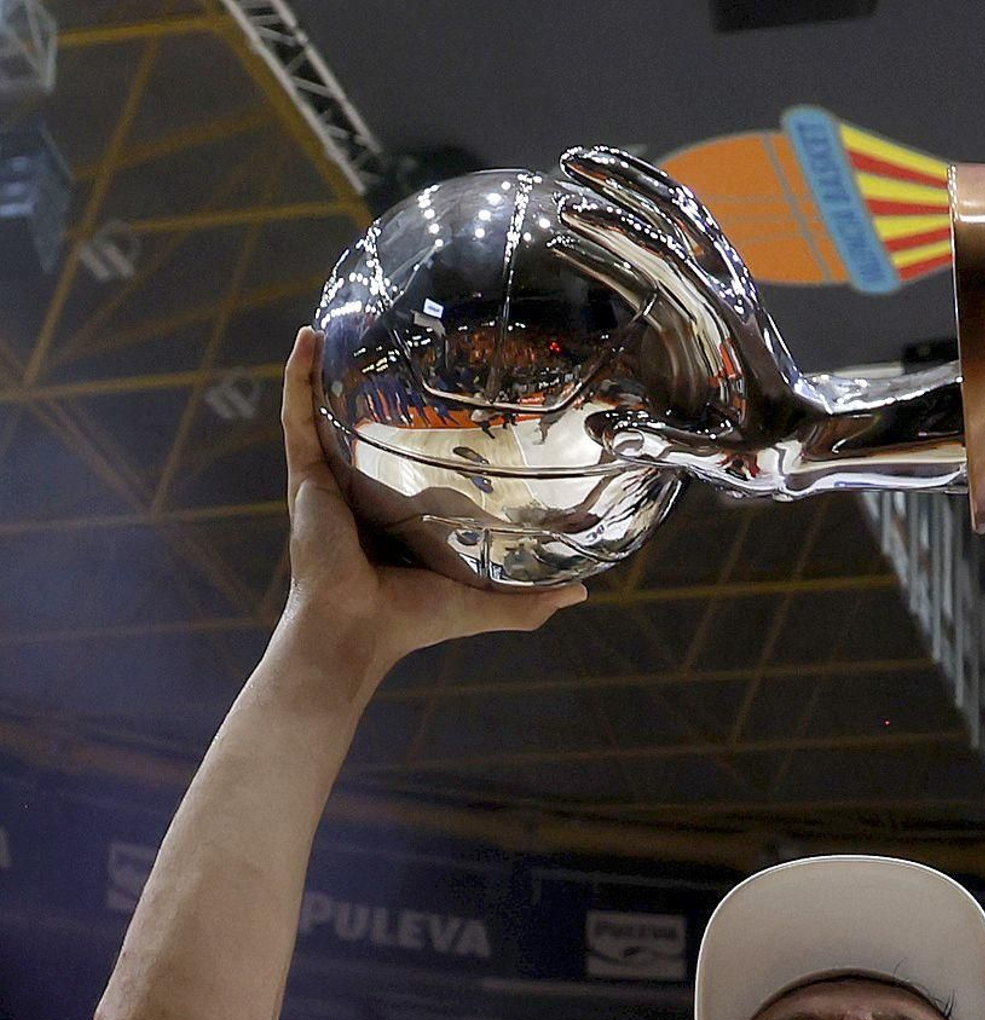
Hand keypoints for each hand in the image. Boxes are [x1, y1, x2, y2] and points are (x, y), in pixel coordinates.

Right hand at [281, 330, 587, 675]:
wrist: (355, 630)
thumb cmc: (410, 624)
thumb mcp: (480, 606)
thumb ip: (529, 601)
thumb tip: (583, 592)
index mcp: (394, 520)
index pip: (411, 470)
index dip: (427, 439)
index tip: (455, 404)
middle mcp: (359, 496)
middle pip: (368, 433)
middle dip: (376, 392)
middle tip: (404, 348)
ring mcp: (330, 482)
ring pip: (327, 413)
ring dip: (330, 369)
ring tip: (344, 323)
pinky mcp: (307, 475)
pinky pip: (300, 414)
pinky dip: (300, 375)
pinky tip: (312, 335)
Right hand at [556, 147, 816, 486]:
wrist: (810, 435)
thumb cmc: (768, 452)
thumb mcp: (721, 460)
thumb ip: (664, 446)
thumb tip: (602, 432)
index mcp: (726, 324)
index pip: (665, 260)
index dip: (618, 233)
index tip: (571, 213)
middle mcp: (729, 290)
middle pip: (673, 214)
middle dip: (620, 183)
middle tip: (565, 161)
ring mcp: (728, 284)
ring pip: (680, 211)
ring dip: (634, 181)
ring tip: (581, 162)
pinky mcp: (721, 291)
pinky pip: (683, 237)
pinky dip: (647, 210)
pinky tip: (611, 203)